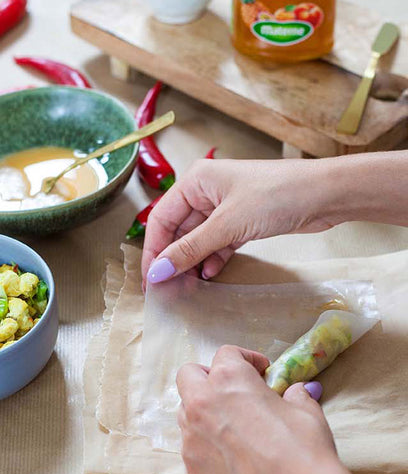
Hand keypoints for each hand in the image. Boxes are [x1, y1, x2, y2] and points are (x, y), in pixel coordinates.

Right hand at [142, 158, 335, 284]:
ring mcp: (224, 208)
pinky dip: (214, 258)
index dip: (154, 250)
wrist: (326, 195)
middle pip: (179, 230)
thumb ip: (190, 249)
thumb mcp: (228, 224)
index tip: (150, 279)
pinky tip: (211, 274)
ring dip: (193, 262)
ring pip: (199, 239)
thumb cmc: (276, 196)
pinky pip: (218, 243)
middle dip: (174, 259)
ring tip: (188, 287)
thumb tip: (157, 272)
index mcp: (195, 181)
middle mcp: (205, 192)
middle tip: (169, 289)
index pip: (162, 218)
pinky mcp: (241, 221)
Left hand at [176, 345, 353, 473]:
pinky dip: (205, 439)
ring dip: (203, 408)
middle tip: (232, 388)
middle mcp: (203, 402)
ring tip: (231, 421)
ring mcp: (192, 435)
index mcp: (229, 379)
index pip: (226, 353)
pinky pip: (191, 442)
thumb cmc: (301, 454)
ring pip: (186, 409)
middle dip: (208, 376)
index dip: (246, 358)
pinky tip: (229, 450)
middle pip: (190, 374)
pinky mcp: (190, 465)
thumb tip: (297, 391)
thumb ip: (296, 396)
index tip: (260, 370)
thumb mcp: (306, 415)